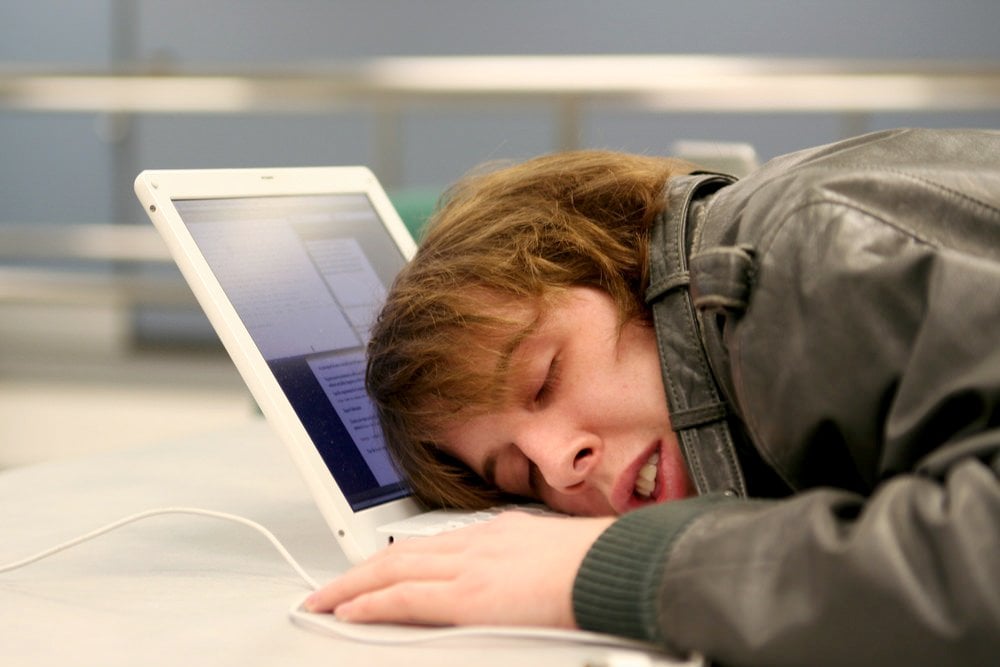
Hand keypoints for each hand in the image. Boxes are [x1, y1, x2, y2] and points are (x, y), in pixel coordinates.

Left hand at [304, 511, 613, 627]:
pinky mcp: (470, 595)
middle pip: (401, 551)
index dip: (395, 555)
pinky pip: (406, 597)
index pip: (431, 543)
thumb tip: (521, 574)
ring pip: (392, 569)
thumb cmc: (602, 561)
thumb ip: (527, 558)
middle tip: (329, 587)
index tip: (376, 568)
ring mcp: (470, 565)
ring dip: (352, 586)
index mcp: (497, 532)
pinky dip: (372, 603)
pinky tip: (350, 612)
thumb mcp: (557, 549)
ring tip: (324, 601)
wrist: (619, 564)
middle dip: (359, 570)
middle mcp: (476, 542)